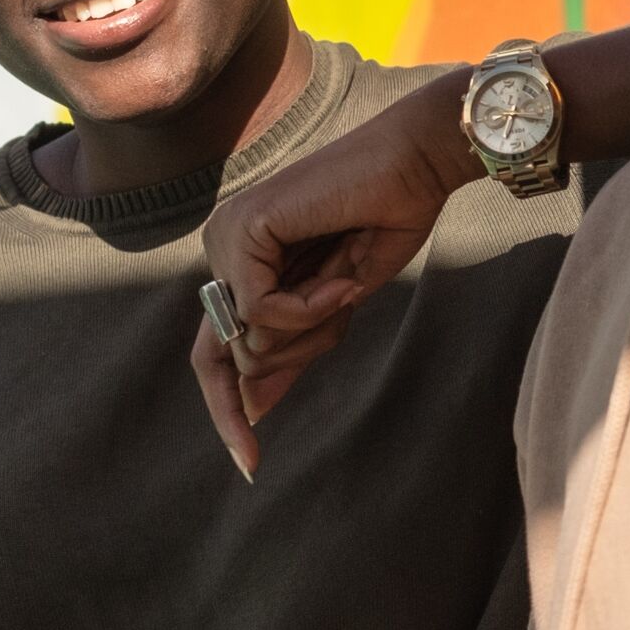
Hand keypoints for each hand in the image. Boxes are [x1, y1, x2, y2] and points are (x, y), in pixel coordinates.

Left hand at [193, 73, 468, 477]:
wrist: (414, 165)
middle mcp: (223, 247)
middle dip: (299, 350)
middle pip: (233, 356)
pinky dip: (310, 307)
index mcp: (241, 262)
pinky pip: (262, 312)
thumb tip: (249, 407)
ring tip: (346, 274)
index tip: (250, 464)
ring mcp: (226, 237)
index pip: (215, 352)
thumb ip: (292, 348)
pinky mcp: (242, 232)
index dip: (228, 410)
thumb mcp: (335, 304)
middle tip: (345, 299)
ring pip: (251, 341)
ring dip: (314, 325)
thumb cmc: (384, 221)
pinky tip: (340, 276)